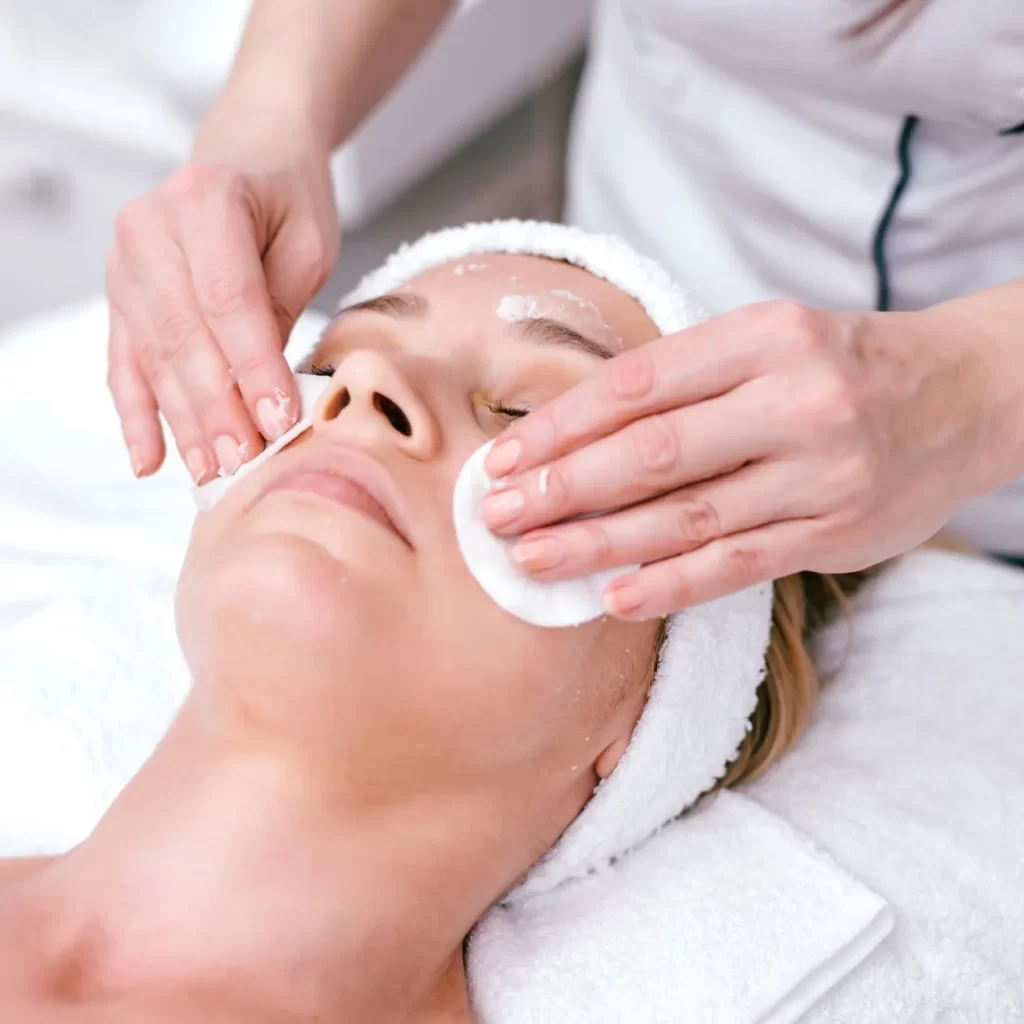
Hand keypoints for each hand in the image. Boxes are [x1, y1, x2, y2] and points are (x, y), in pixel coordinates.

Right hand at [106, 120, 338, 482]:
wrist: (248, 153)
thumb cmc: (287, 197)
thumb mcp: (307, 242)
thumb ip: (282, 308)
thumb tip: (267, 395)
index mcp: (202, 201)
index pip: (227, 301)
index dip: (253, 367)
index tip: (279, 421)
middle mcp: (148, 230)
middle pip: (183, 337)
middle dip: (217, 409)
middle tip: (245, 464)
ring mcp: (125, 266)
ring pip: (154, 359)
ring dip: (184, 423)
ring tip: (212, 475)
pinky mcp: (121, 298)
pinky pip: (125, 364)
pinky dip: (138, 416)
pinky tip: (150, 460)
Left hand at [481, 301, 996, 617]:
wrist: (969, 395)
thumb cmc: (845, 365)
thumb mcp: (771, 340)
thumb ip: (686, 382)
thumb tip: (576, 433)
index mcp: (766, 337)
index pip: (638, 384)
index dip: (562, 426)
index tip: (504, 457)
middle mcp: (794, 402)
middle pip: (652, 454)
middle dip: (562, 488)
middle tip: (498, 516)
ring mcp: (819, 473)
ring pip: (686, 517)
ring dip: (598, 543)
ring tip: (534, 559)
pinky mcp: (835, 533)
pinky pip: (737, 565)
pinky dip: (671, 585)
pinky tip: (615, 597)